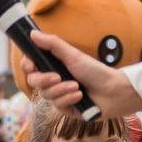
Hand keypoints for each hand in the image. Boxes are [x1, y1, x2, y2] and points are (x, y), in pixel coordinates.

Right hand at [25, 29, 140, 117]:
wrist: (114, 91)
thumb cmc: (96, 71)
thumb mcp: (73, 55)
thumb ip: (52, 44)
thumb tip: (33, 33)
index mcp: (54, 65)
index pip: (31, 66)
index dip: (27, 66)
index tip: (31, 65)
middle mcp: (54, 80)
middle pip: (34, 81)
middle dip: (44, 80)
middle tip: (57, 77)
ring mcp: (59, 94)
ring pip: (46, 94)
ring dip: (61, 90)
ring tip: (77, 86)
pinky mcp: (66, 108)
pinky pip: (57, 105)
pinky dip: (68, 99)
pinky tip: (80, 96)